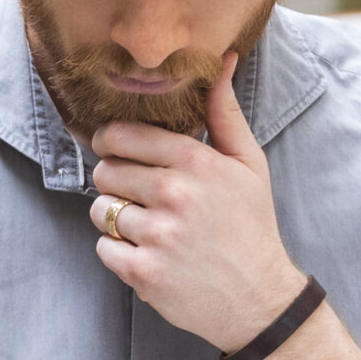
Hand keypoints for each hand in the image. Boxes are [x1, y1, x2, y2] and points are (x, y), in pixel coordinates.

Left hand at [89, 54, 307, 351]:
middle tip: (139, 194)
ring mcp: (158, 236)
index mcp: (197, 163)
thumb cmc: (251, 225)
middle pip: (105, 171)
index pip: (123, 135)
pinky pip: (103, 247)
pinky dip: (117, 251)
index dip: (111, 142)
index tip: (116, 150)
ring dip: (114, 217)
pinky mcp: (144, 273)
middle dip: (115, 180)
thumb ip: (224, 113)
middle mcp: (175, 196)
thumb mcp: (248, 164)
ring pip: (100, 209)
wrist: (260, 298)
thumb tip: (221, 61)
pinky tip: (148, 251)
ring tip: (147, 225)